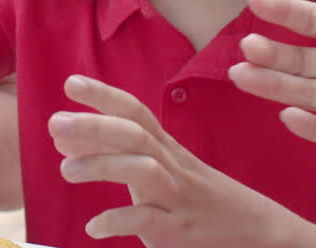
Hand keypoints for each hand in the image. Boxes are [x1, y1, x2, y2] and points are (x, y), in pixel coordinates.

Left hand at [49, 75, 299, 246]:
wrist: (262, 235)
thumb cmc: (200, 199)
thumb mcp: (162, 170)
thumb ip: (116, 153)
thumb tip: (67, 136)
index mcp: (168, 149)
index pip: (136, 112)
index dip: (104, 95)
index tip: (71, 83)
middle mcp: (174, 167)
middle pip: (136, 135)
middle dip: (95, 124)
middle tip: (54, 122)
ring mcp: (179, 198)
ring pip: (143, 170)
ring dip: (102, 165)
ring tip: (66, 170)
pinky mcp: (181, 232)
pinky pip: (148, 220)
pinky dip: (118, 220)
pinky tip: (94, 226)